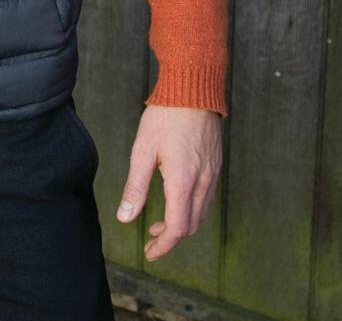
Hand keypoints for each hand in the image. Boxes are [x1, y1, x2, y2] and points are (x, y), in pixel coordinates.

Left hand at [114, 104, 221, 260]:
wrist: (194, 89)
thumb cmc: (165, 116)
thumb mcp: (143, 150)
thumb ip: (136, 187)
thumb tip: (126, 218)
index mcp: (183, 181)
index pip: (177, 228)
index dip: (163, 246)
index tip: (150, 253)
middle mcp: (203, 182)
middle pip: (191, 226)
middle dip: (171, 238)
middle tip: (151, 239)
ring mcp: (213, 174)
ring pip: (201, 214)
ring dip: (182, 224)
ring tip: (160, 222)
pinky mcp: (216, 165)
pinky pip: (206, 198)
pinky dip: (191, 209)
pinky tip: (176, 200)